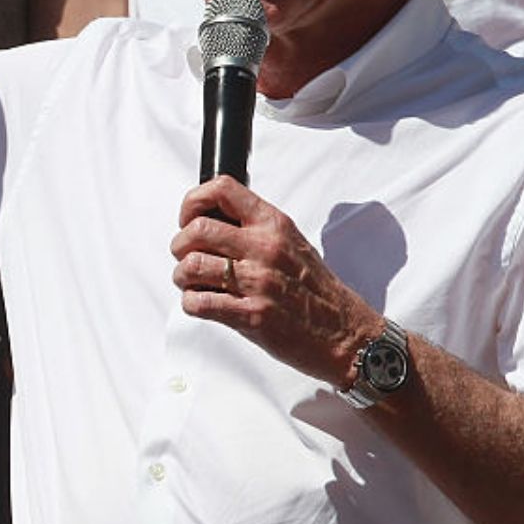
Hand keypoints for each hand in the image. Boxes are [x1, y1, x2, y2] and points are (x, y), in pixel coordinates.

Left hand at [171, 176, 380, 388]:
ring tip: (192, 283)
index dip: (193, 202)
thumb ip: (255, 229)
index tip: (187, 218)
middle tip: (185, 257)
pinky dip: (191, 304)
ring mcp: (258, 282)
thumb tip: (210, 222)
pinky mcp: (251, 315)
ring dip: (182, 277)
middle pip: (196, 230)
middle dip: (180, 246)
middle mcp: (265, 248)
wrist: (344, 333)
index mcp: (274, 225)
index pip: (222, 190)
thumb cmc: (316, 291)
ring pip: (191, 267)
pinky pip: (198, 303)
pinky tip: (202, 304)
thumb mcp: (291, 243)